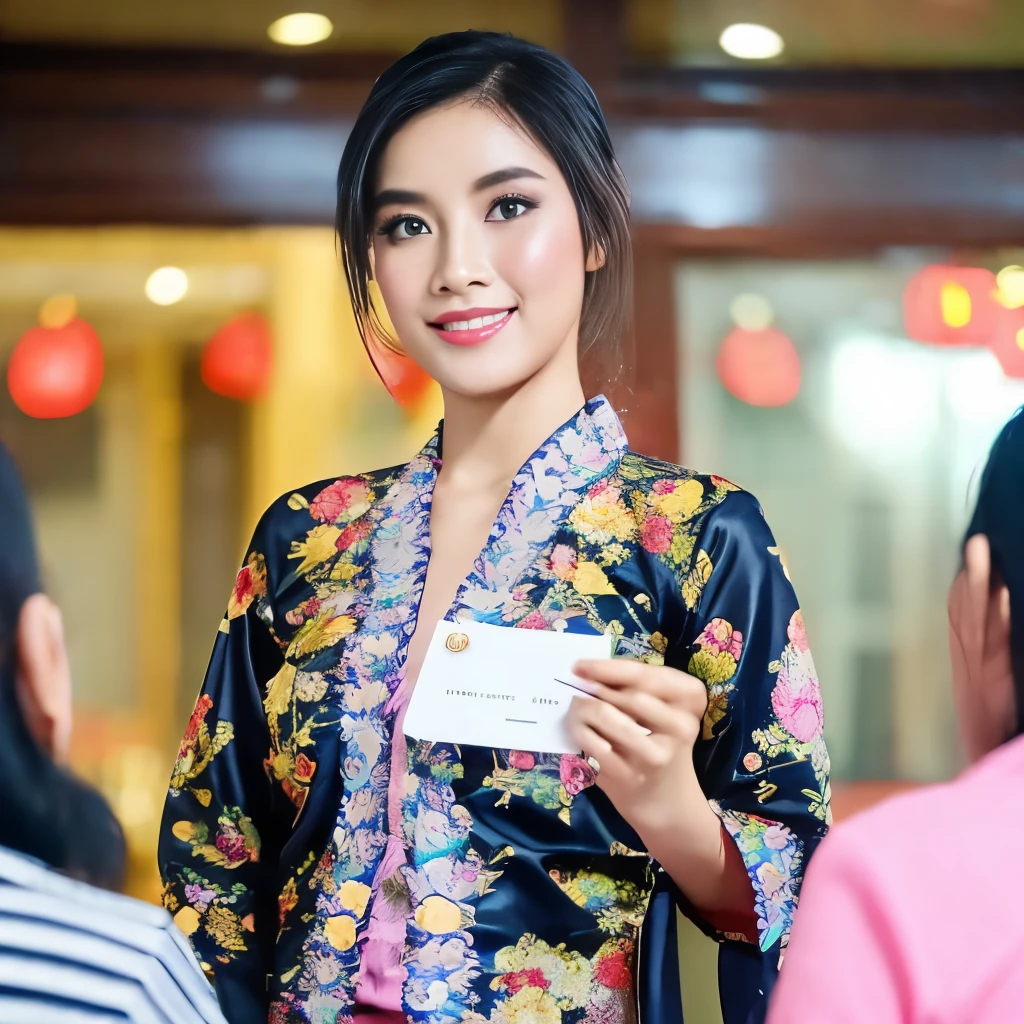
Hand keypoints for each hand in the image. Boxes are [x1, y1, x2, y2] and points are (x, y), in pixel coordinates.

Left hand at [565, 658, 707, 833]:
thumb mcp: (662, 711)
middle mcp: (680, 726)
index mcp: (690, 700)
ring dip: (583, 708)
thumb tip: (589, 670)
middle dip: (595, 687)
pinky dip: (580, 732)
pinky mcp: (629, 775)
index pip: (645, 675)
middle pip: (628, 695)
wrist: (666, 800)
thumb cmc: (659, 743)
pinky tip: (579, 730)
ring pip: (606, 715)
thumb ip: (636, 687)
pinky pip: (593, 743)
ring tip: (576, 708)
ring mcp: (653, 754)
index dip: (608, 668)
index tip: (580, 665)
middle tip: (576, 686)